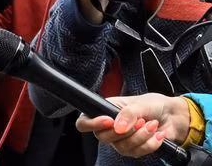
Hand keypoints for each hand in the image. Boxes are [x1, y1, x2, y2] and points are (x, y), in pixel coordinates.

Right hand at [75, 93, 190, 157]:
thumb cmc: (153, 105)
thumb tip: (117, 128)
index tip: (110, 121)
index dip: (92, 124)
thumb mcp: (140, 104)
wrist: (173, 117)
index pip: (84, 122)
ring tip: (152, 125)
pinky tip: (157, 134)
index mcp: (104, 110)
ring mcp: (121, 139)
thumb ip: (127, 114)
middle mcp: (109, 126)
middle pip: (103, 137)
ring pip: (122, 147)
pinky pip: (137, 152)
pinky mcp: (134, 149)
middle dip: (125, 131)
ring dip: (141, 137)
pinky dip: (150, 144)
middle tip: (140, 121)